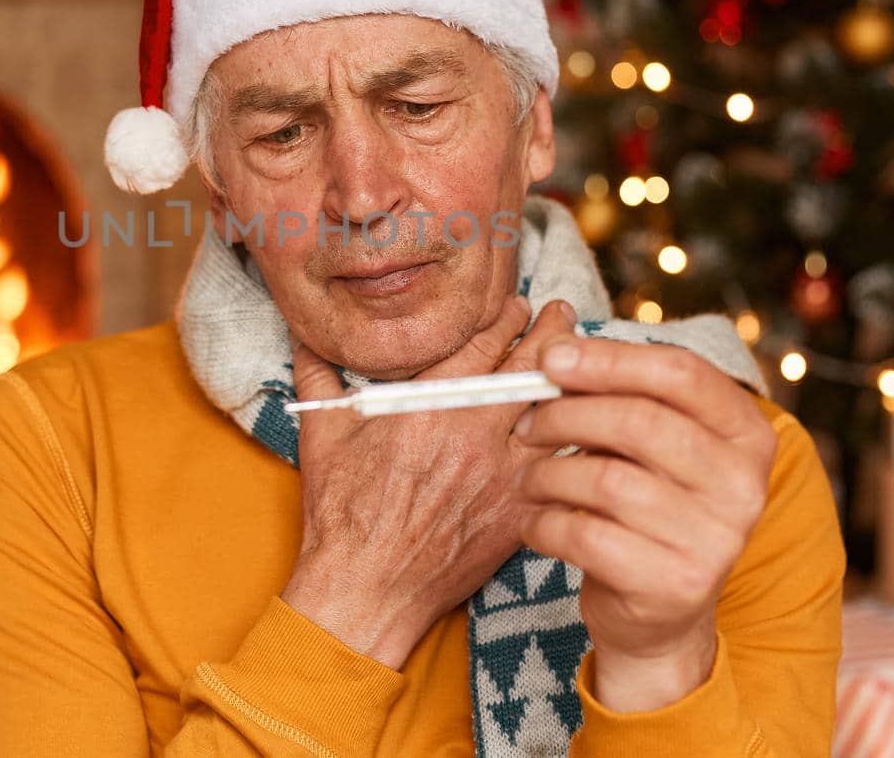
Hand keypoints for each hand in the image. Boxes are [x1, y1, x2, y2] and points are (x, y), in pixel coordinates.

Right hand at [279, 294, 578, 668]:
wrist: (365, 588)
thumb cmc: (341, 512)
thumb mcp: (322, 434)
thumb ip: (317, 374)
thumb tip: (304, 335)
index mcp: (429, 406)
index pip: (485, 341)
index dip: (506, 315)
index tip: (515, 304)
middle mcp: (474, 434)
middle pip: (533, 365)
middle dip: (553, 331)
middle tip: (563, 313)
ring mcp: (504, 476)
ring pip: (558, 413)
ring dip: (573, 382)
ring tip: (585, 363)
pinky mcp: (519, 512)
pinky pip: (566, 468)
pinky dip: (579, 443)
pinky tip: (589, 428)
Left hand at [511, 338, 778, 710]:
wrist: (658, 615)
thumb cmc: (645, 509)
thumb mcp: (649, 448)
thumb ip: (619, 398)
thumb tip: (555, 350)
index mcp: (748, 435)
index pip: (681, 372)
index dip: (609, 358)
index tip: (552, 358)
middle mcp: (744, 485)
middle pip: (640, 420)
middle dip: (566, 415)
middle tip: (527, 425)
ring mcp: (716, 539)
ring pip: (606, 479)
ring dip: (547, 474)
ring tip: (528, 479)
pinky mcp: (675, 585)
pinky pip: (586, 535)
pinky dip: (544, 524)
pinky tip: (535, 523)